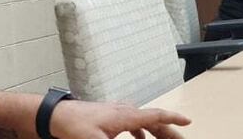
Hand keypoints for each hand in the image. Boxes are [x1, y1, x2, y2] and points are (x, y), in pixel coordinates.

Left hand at [49, 100, 190, 138]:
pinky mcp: (105, 116)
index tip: (188, 121)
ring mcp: (113, 112)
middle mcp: (122, 111)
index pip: (154, 115)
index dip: (173, 119)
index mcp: (124, 116)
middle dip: (168, 130)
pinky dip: (139, 131)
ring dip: (154, 131)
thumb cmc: (73, 126)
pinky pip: (129, 122)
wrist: (54, 116)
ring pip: (141, 121)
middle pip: (151, 119)